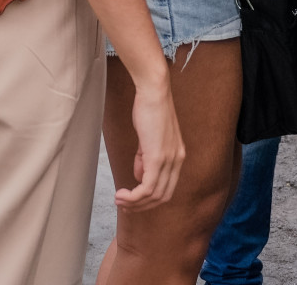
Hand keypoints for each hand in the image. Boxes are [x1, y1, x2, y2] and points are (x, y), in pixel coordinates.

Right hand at [114, 75, 183, 210]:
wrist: (153, 91)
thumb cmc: (148, 109)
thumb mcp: (148, 138)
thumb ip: (145, 158)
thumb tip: (139, 177)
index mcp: (178, 156)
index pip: (168, 188)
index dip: (150, 199)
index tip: (132, 200)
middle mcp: (177, 161)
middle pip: (163, 197)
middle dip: (142, 206)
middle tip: (123, 206)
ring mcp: (169, 160)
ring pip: (154, 195)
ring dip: (135, 203)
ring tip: (118, 201)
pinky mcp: (158, 158)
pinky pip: (147, 187)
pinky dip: (134, 197)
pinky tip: (122, 195)